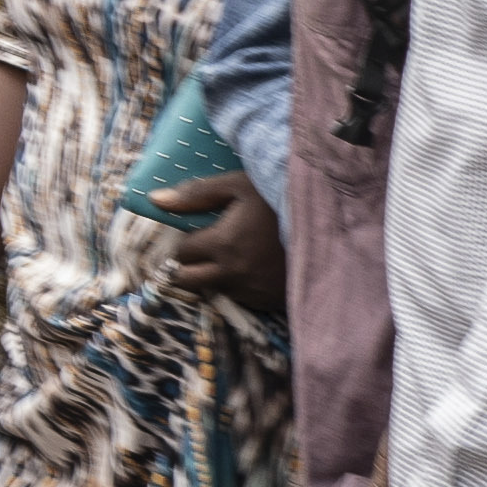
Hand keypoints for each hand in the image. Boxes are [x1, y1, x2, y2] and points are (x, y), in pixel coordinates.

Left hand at [149, 169, 286, 311]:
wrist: (331, 224)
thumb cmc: (280, 197)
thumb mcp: (238, 185)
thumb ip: (195, 193)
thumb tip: (155, 200)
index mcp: (222, 244)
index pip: (181, 253)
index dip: (187, 243)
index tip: (199, 234)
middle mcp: (233, 273)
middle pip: (188, 281)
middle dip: (187, 267)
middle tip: (202, 252)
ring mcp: (254, 290)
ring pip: (216, 290)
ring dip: (216, 277)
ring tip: (233, 257)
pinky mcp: (273, 301)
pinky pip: (244, 300)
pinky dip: (241, 286)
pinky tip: (254, 268)